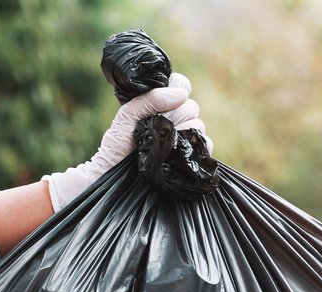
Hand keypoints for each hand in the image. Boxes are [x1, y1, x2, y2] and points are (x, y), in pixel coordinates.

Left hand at [44, 73, 209, 211]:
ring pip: (198, 124)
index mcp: (161, 105)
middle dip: (177, 115)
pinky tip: (180, 151)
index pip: (181, 86)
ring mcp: (184, 138)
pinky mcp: (190, 157)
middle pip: (192, 106)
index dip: (180, 88)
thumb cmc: (117, 146)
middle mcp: (175, 119)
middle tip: (159, 127)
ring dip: (183, 131)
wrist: (115, 175)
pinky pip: (206, 145)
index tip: (171, 99)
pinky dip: (197, 146)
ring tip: (165, 143)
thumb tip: (181, 95)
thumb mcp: (127, 115)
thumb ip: (150, 99)